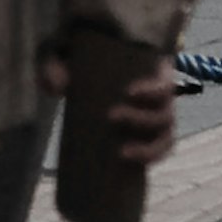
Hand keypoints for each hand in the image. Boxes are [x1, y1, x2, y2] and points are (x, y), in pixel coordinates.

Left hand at [43, 27, 182, 171]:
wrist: (88, 88)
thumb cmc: (86, 66)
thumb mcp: (67, 60)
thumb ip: (55, 66)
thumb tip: (56, 86)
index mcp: (151, 74)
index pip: (164, 82)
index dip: (152, 89)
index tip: (128, 92)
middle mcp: (161, 100)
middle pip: (165, 113)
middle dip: (140, 118)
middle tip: (111, 116)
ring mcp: (158, 123)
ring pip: (166, 138)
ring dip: (148, 147)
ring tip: (122, 152)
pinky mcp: (150, 141)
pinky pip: (159, 153)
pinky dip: (149, 158)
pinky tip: (127, 161)